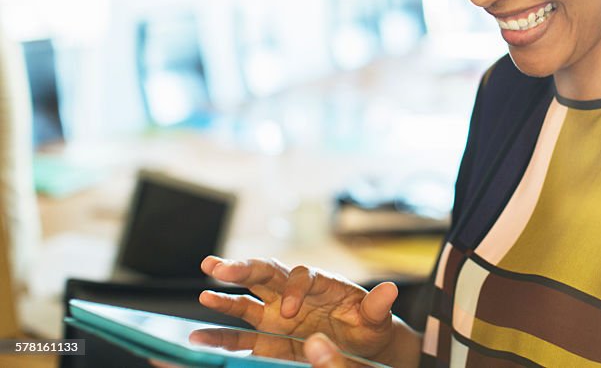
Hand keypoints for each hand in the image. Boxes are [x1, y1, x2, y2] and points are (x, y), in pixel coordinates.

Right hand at [199, 255, 399, 362]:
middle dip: (244, 269)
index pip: (303, 276)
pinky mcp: (270, 334)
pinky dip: (222, 331)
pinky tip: (200, 330)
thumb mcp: (377, 319)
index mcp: (323, 284)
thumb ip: (377, 307)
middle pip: (268, 274)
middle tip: (218, 266)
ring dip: (226, 291)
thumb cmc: (370, 327)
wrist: (364, 345)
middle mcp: (296, 293)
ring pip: (249, 297)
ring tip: (204, 281)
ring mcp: (279, 313)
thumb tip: (389, 290)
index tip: (290, 312)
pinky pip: (243, 332)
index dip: (294, 290)